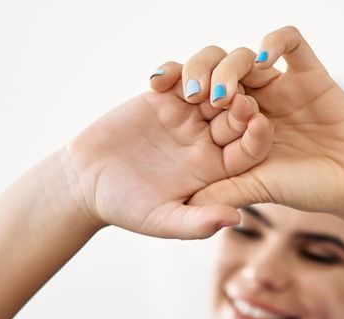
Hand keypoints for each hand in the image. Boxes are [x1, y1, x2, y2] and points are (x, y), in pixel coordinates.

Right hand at [59, 64, 271, 239]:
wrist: (87, 184)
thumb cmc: (126, 208)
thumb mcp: (162, 220)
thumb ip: (198, 223)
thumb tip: (236, 220)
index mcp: (218, 168)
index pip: (250, 147)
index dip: (256, 134)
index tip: (256, 122)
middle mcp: (208, 138)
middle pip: (237, 111)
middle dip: (238, 100)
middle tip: (230, 95)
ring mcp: (186, 114)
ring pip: (213, 83)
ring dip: (209, 77)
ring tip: (192, 86)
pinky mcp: (162, 96)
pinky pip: (179, 73)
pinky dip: (174, 70)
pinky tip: (159, 81)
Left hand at [179, 27, 343, 215]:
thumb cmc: (307, 191)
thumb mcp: (255, 190)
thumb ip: (220, 190)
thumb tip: (179, 200)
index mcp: (233, 124)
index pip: (197, 94)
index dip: (175, 84)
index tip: (155, 86)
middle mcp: (254, 99)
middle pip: (216, 69)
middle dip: (199, 73)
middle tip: (194, 95)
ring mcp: (281, 84)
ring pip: (246, 55)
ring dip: (230, 67)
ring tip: (224, 95)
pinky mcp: (311, 72)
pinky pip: (291, 41)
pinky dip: (275, 41)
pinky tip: (265, 60)